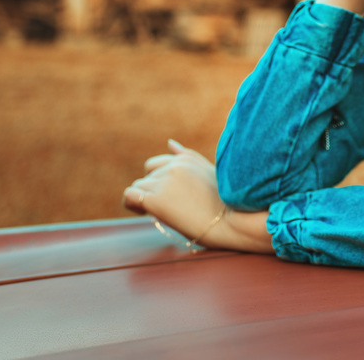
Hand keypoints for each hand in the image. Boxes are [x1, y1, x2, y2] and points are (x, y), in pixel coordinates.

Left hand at [123, 140, 273, 252]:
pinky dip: (132, 204)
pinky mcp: (157, 199)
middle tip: (170, 208)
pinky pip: (130, 196)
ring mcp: (164, 181)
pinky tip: (144, 212)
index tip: (169, 196)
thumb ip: (188, 156)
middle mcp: (174, 165)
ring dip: (145, 198)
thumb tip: (170, 143)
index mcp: (186, 158)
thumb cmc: (227, 202)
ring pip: (139, 186)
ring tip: (162, 212)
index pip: (158, 164)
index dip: (159, 180)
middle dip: (153, 190)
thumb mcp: (210, 171)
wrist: (234, 221)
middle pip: (148, 176)